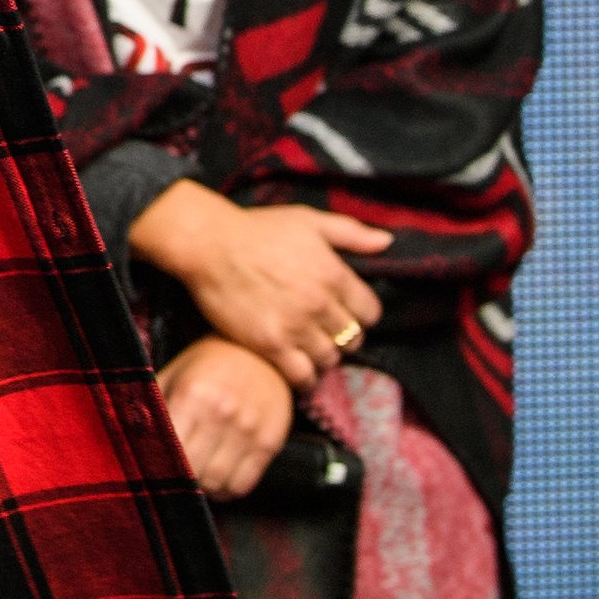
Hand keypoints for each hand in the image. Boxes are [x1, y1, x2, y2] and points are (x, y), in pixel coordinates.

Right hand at [129, 180, 387, 385]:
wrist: (210, 245)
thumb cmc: (258, 229)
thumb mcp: (309, 220)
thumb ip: (351, 233)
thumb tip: (387, 242)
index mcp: (334, 273)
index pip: (371, 312)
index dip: (361, 314)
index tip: (348, 313)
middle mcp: (320, 303)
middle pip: (352, 338)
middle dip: (342, 336)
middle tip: (326, 332)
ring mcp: (295, 327)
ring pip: (330, 359)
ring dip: (324, 357)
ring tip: (310, 349)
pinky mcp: (270, 345)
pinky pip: (302, 376)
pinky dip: (305, 378)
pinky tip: (298, 369)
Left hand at [155, 336, 294, 498]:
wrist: (262, 353)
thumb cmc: (208, 365)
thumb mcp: (175, 373)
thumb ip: (150, 403)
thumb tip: (126, 435)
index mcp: (192, 395)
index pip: (168, 450)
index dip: (159, 464)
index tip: (155, 465)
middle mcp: (221, 413)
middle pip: (193, 472)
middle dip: (181, 478)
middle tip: (177, 472)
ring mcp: (248, 430)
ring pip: (217, 484)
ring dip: (203, 487)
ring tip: (199, 474)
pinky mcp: (269, 442)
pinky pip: (243, 486)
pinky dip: (227, 490)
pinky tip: (220, 477)